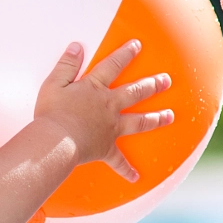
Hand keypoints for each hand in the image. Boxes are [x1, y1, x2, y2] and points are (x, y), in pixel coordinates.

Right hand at [33, 39, 173, 181]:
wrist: (55, 141)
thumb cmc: (51, 113)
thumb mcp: (54, 83)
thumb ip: (67, 64)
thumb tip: (77, 46)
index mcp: (95, 88)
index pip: (113, 65)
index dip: (125, 54)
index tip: (137, 45)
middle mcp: (109, 106)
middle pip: (136, 92)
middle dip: (153, 85)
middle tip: (167, 80)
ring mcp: (111, 128)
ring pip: (139, 122)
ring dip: (156, 118)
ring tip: (170, 115)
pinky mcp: (106, 149)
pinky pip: (119, 161)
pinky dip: (127, 170)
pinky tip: (136, 177)